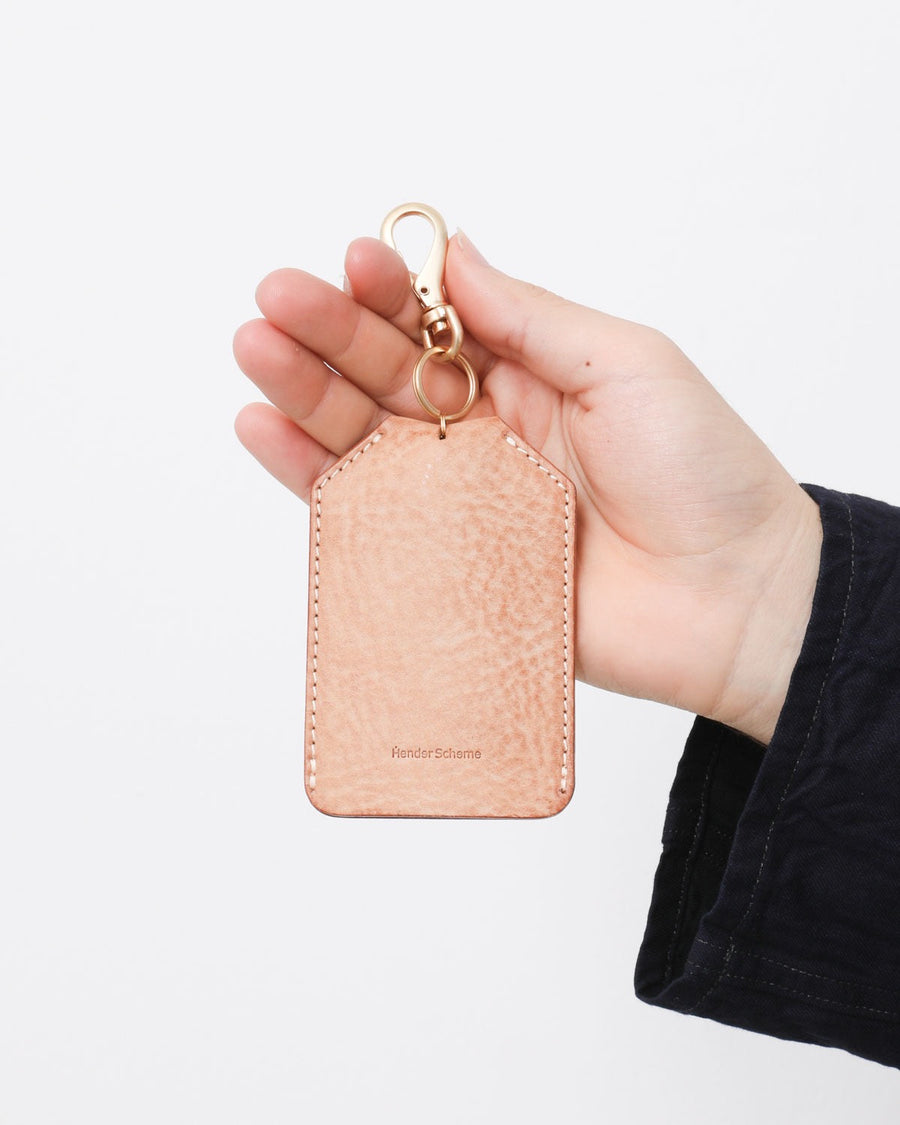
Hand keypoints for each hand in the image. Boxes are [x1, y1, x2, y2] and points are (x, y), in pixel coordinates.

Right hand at [234, 232, 821, 744]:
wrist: (732, 598)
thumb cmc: (701, 470)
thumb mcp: (626, 364)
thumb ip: (531, 318)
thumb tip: (455, 257)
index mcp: (528, 375)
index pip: (437, 321)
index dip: (392, 290)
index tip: (351, 260)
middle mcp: (483, 433)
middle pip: (386, 374)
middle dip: (329, 332)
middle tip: (274, 301)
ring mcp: (460, 500)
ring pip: (363, 438)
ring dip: (304, 392)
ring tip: (254, 350)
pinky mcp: (446, 566)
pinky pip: (366, 516)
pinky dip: (312, 476)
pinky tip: (266, 430)